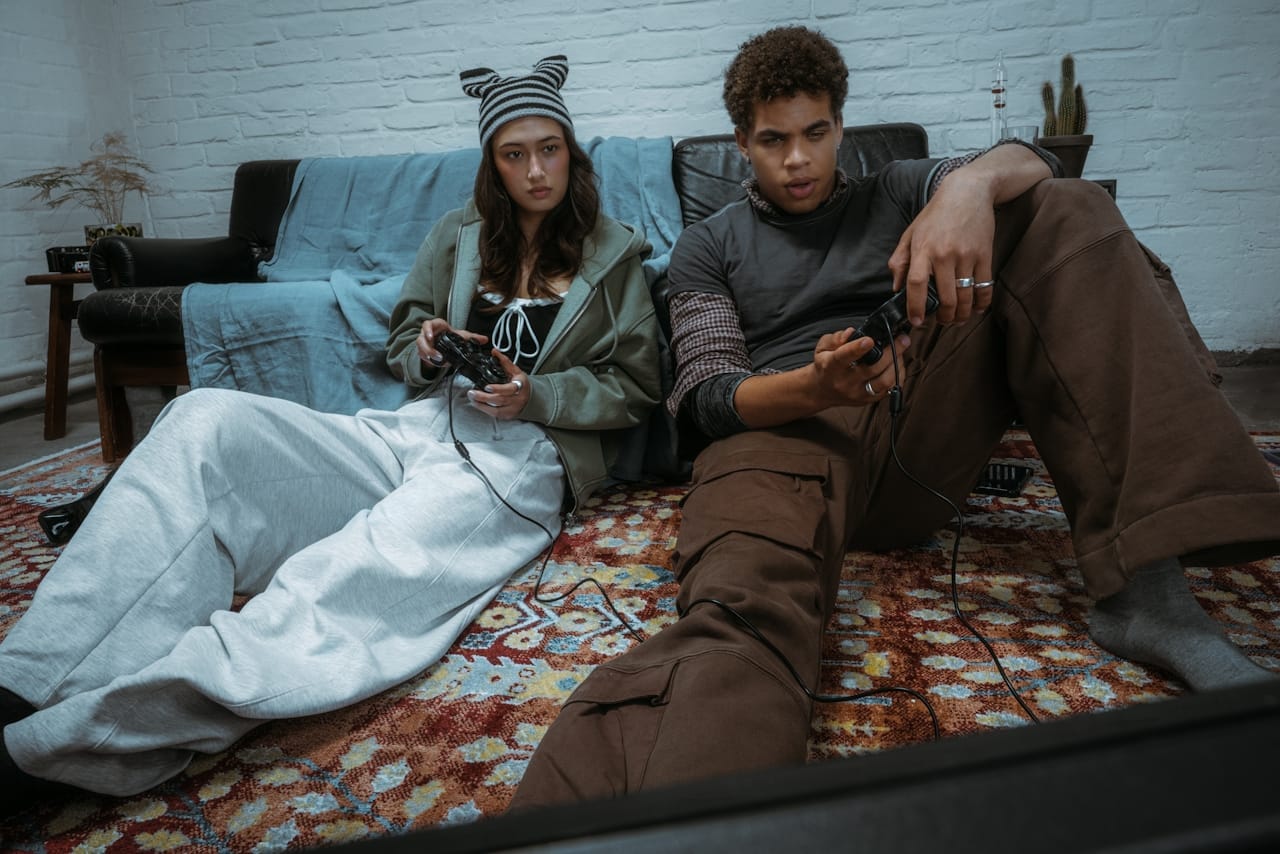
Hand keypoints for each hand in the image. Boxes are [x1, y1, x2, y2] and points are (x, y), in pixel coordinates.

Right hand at [416, 319, 487, 367]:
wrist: (445, 343)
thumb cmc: (452, 337)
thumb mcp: (462, 336)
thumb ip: (473, 338)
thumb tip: (484, 339)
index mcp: (437, 326)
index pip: (428, 324)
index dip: (427, 330)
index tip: (431, 336)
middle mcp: (428, 333)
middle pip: (421, 338)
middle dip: (427, 347)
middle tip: (437, 355)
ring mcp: (424, 342)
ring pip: (420, 347)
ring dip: (427, 354)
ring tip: (437, 360)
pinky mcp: (423, 350)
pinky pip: (421, 355)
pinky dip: (427, 360)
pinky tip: (435, 362)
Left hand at [466, 349, 529, 419]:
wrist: (531, 398)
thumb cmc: (522, 384)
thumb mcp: (516, 371)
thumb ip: (504, 362)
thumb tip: (494, 352)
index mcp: (520, 385)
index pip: (510, 389)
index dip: (498, 389)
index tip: (487, 387)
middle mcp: (518, 398)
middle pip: (500, 400)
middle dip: (484, 397)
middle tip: (472, 393)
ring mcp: (513, 408)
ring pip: (496, 409)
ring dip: (482, 404)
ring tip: (472, 398)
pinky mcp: (508, 415)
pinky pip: (495, 414)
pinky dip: (485, 409)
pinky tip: (478, 404)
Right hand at [812, 327, 911, 407]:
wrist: (823, 391)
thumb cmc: (825, 366)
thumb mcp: (822, 348)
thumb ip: (835, 338)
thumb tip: (851, 333)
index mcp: (832, 366)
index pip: (844, 357)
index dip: (857, 348)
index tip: (869, 340)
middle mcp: (845, 382)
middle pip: (872, 368)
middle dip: (891, 352)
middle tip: (902, 338)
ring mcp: (859, 393)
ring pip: (884, 381)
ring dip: (897, 364)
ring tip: (901, 350)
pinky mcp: (869, 400)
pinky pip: (890, 389)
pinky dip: (898, 375)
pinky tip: (898, 364)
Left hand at [887, 171, 995, 325]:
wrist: (969, 192)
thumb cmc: (937, 213)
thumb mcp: (911, 233)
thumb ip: (900, 260)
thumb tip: (896, 287)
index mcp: (923, 249)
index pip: (916, 284)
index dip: (915, 306)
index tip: (916, 321)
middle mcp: (944, 254)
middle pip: (945, 297)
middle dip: (943, 317)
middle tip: (941, 322)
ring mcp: (966, 255)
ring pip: (965, 296)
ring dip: (962, 314)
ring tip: (957, 319)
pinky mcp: (985, 255)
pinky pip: (984, 286)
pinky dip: (982, 303)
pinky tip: (977, 309)